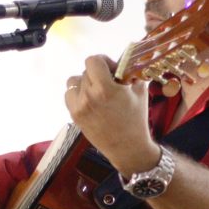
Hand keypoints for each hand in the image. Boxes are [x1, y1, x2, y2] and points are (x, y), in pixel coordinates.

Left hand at [65, 55, 158, 176]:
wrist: (127, 148)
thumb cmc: (136, 120)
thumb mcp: (139, 91)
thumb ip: (131, 72)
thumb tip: (127, 59)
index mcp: (105, 89)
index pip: (93, 60)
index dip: (103, 61)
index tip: (112, 69)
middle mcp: (88, 97)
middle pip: (85, 71)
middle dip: (97, 73)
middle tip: (109, 82)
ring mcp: (78, 107)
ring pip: (73, 82)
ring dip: (84, 82)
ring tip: (97, 91)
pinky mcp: (74, 116)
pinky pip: (69, 95)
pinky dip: (78, 94)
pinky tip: (90, 100)